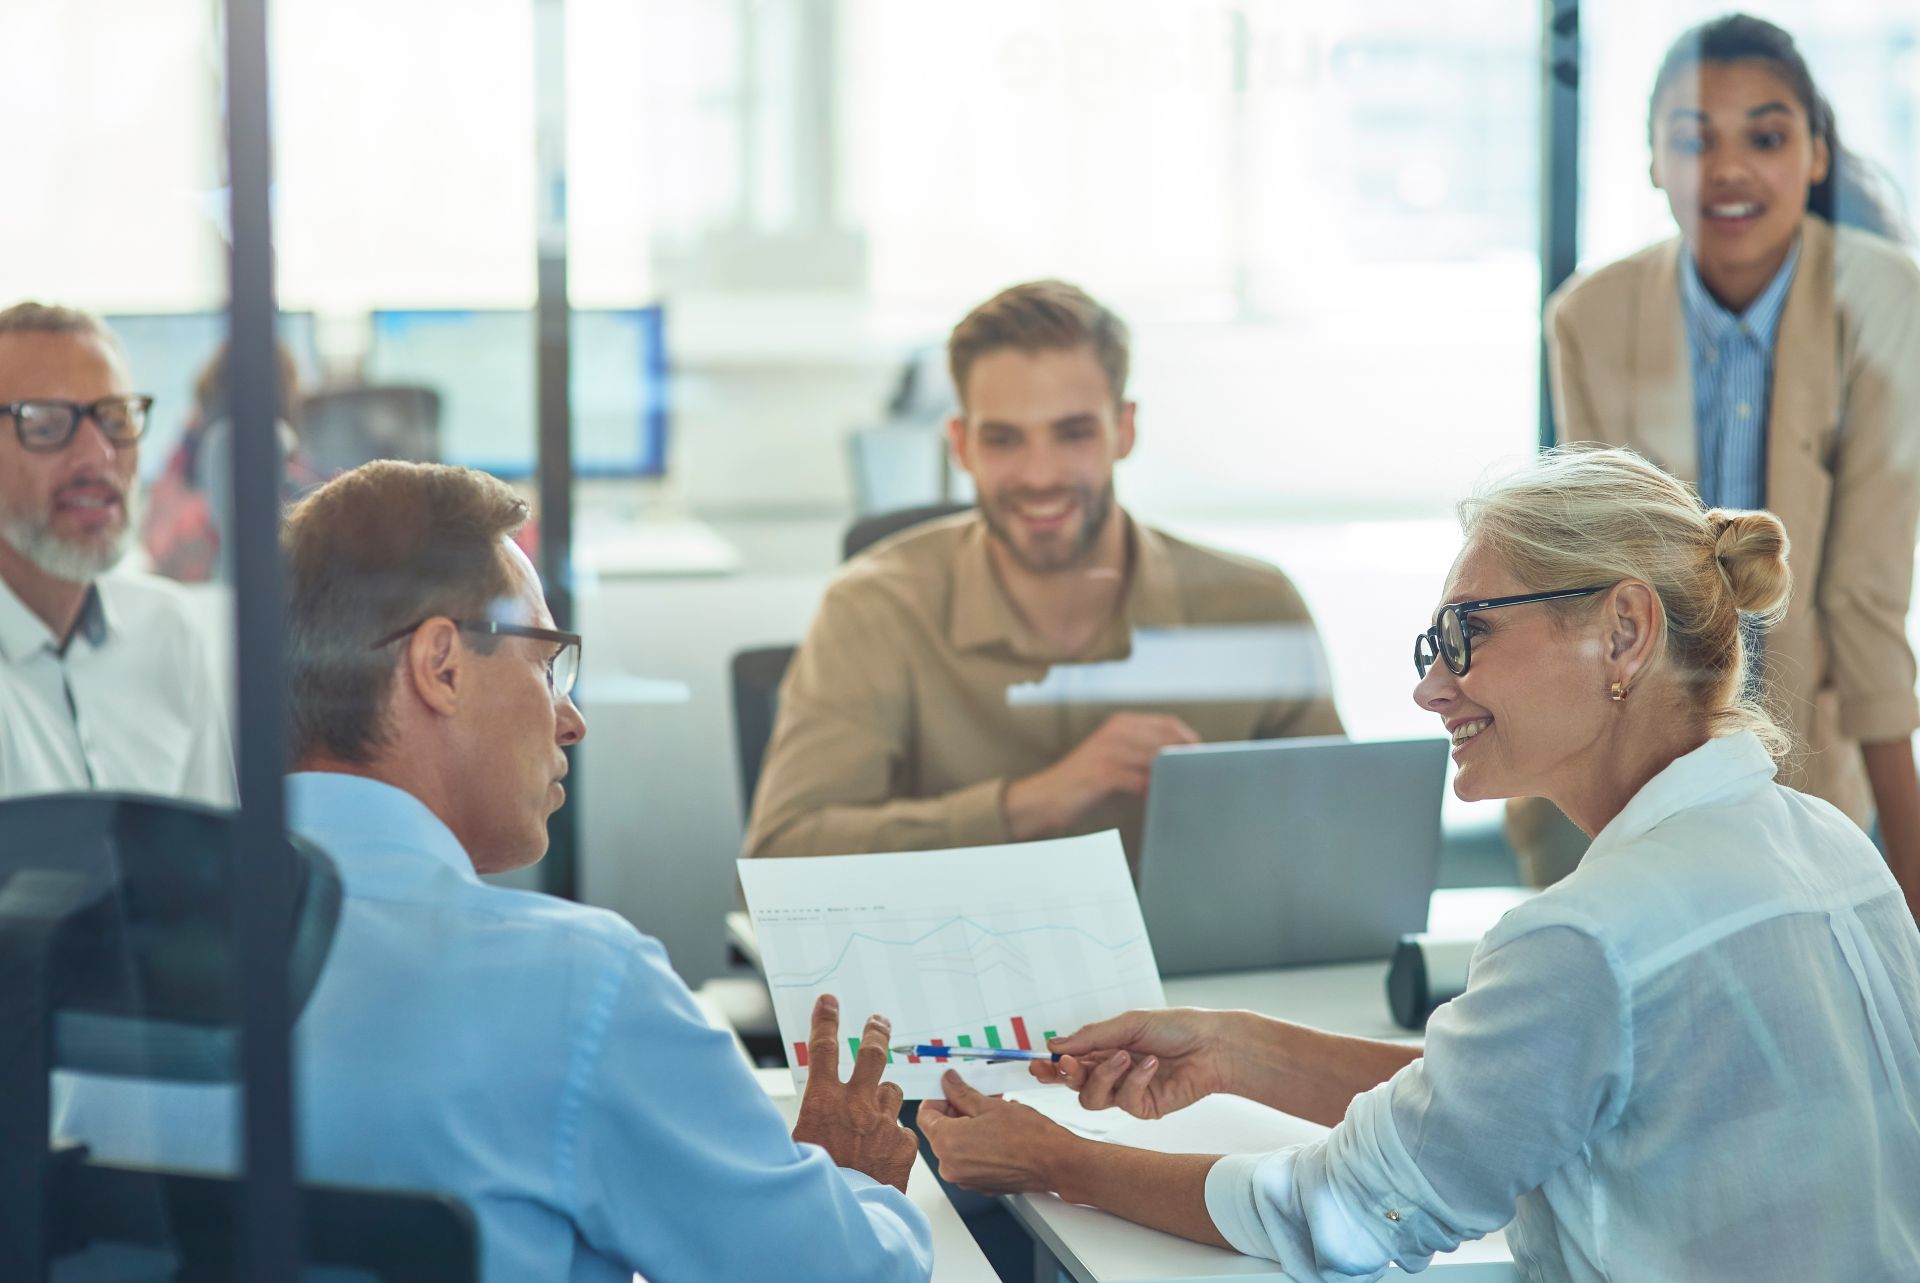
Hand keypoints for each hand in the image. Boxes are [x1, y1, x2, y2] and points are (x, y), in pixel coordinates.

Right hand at [790, 995, 916, 1191]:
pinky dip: (894, 1136)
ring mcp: (883, 1122)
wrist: (846, 1217)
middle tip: (879, 1021)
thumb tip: (811, 1111)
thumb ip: (811, 1119)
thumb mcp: (798, 1145)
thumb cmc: (817, 1185)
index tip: (830, 1003)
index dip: (826, 1021)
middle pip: (872, 1054)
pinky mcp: (904, 1143)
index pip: (823, 1048)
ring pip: (892, 1092)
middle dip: (876, 1032)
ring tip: (875, 1112)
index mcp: (823, 1102)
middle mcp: (856, 1104)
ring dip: (884, 1096)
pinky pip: (901, 1130)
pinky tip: (883, 1153)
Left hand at [917, 1070, 1083, 1195]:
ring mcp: (965, 1179)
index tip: (950, 1089)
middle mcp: (950, 1166)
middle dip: (956, 1112)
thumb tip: (948, 1083)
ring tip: (993, 1114)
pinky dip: (978, 1145)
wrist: (1055, 1163)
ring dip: (969, 1127)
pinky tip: (998, 1133)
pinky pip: (970, 1160)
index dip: (938, 1098)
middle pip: (941, 1131)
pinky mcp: (980, 1185)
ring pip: (957, 1145)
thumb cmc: (1028, 1137)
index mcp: (947, 1143)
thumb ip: (961, 1093)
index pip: (925, 1115)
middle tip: (977, 1098)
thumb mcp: (990, 1105)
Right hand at [1002, 713, 1200, 839]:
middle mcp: (1116, 732)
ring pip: (1156, 760)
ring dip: (1172, 776)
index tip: (1201, 754)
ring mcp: (1109, 751)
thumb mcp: (1112, 756)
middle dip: (1185, 758)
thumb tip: (1179, 759)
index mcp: (1120, 723)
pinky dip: (1153, 792)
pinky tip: (1156, 800)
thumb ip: (1141, 752)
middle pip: (1166, 740)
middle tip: (1199, 775)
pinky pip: (1140, 781)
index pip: (1167, 723)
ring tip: (1181, 789)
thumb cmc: (1083, 781)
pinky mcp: (1103, 773)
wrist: (1045, 796)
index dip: (1188, 738)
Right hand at [1028, 1008, 1232, 1118]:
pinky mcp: (1143, 1108)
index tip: (1038, 1064)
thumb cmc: (1176, 1028)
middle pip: (1074, 1084)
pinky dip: (1135, 1080)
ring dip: (1104, 1076)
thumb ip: (1092, 1037)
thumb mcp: (1129, 1023)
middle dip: (1066, 1075)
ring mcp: (1126, 1091)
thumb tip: (1056, 1043)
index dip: (1051, 1065)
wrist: (1212, 1046)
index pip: (1070, 1060)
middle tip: (1068, 1064)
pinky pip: (1124, 1100)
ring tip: (1125, 1056)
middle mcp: (1112, 1072)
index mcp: (1105, 1048)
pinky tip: (1152, 1065)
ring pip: (1092, 1098)